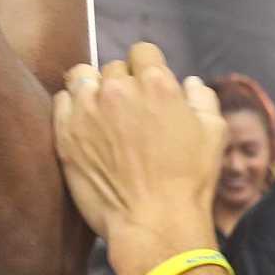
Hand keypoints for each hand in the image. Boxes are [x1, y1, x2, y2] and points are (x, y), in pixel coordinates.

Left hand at [52, 44, 224, 274]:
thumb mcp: (214, 134)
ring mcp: (88, 111)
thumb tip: (189, 83)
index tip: (147, 86)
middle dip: (122, 83)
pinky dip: (71, 107)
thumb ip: (202, 99)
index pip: (142, 51)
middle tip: (129, 112)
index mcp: (156, 83)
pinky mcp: (65, 134)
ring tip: (101, 112)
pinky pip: (60, 101)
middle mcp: (118, 90)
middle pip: (113, 67)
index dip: (147, 67)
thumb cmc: (190, 182)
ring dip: (92, 88)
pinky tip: (84, 125)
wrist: (156, 223)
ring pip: (82, 77)